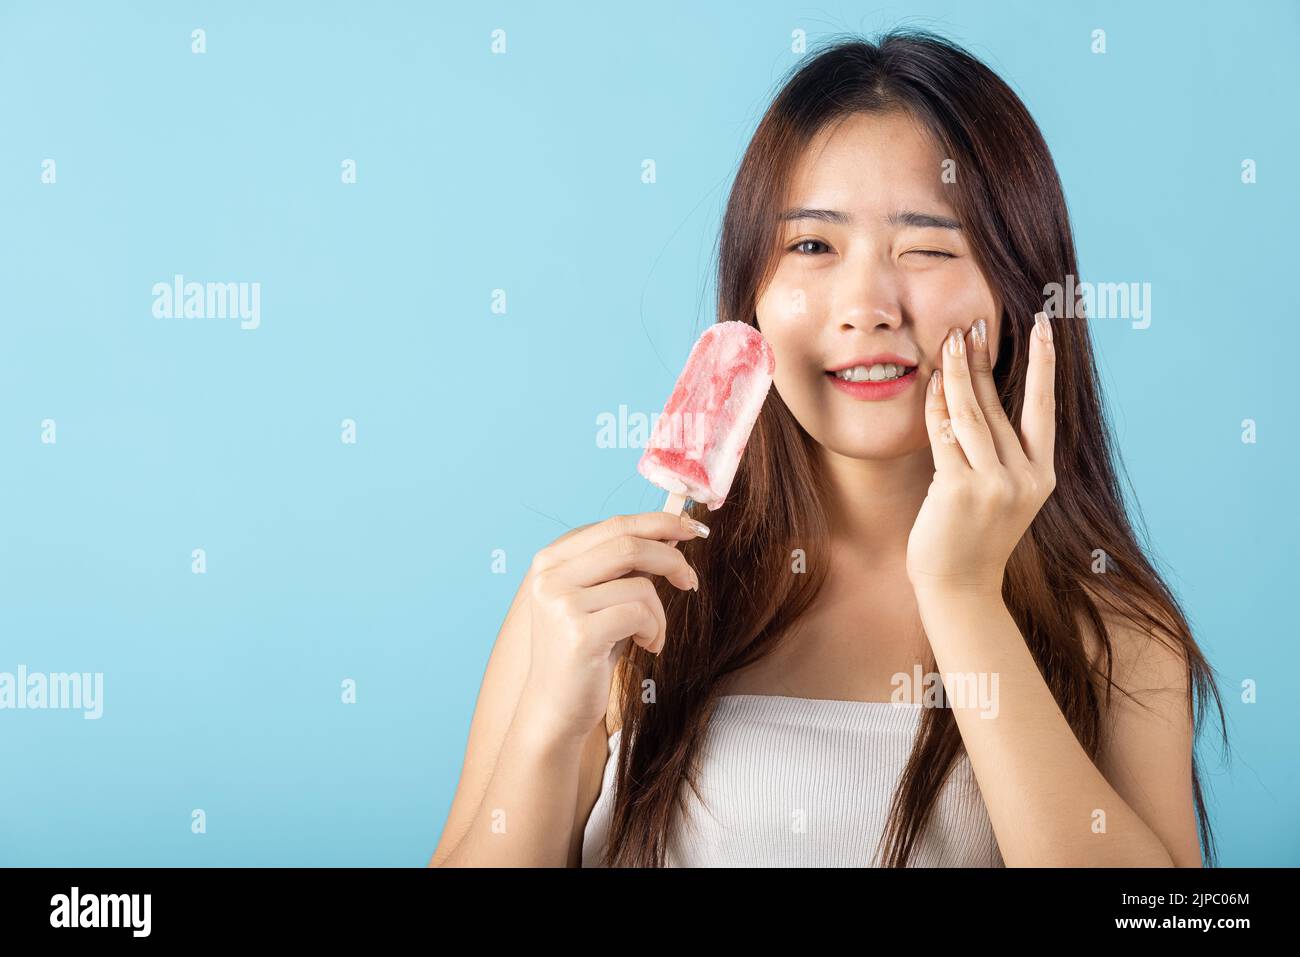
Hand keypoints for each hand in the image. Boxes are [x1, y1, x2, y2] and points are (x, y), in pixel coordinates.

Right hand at [518, 511, 706, 742]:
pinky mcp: (579, 632)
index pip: (615, 524)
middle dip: (671, 558)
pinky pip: (640, 614)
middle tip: (690, 580)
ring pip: (640, 584)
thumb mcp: (599, 600)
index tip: (691, 530)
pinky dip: (655, 630)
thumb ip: (623, 567)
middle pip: (629, 544)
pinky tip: (646, 646)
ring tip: (652, 635)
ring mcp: (561, 603)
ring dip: (660, 612)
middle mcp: (550, 575)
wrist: (554, 710)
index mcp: (552, 560)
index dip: (659, 523)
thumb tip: (672, 531)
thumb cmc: (585, 653)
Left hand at [905, 312, 1056, 596]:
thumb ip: (999, 455)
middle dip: (985, 360)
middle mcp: (1024, 478)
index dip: (1044, 366)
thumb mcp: (1001, 496)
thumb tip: (978, 401)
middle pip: (1001, 405)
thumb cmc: (972, 540)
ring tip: (951, 339)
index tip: (1044, 327)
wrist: (959, 589)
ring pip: (972, 414)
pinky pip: (945, 435)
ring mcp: (994, 485)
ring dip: (958, 372)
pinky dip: (936, 405)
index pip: (1044, 409)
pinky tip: (930, 381)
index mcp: (1042, 476)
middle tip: (974, 323)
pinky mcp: (959, 490)